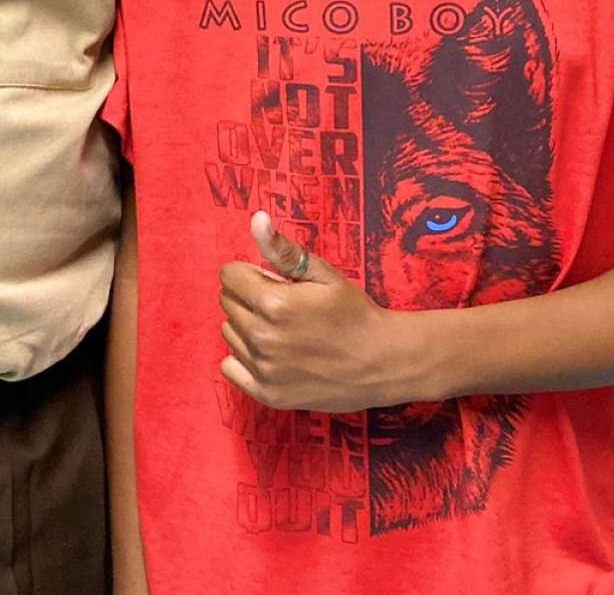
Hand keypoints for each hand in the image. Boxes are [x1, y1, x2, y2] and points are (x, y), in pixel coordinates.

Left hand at [218, 212, 409, 411]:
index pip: (229, 276)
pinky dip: (245, 359)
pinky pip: (231, 368)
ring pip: (230, 334)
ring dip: (248, 327)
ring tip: (283, 330)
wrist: (385, 362)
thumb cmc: (354, 312)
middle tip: (284, 306)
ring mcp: (264, 370)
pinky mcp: (269, 394)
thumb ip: (282, 249)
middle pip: (228, 303)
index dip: (251, 273)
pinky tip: (272, 355)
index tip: (275, 282)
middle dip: (249, 297)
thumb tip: (255, 219)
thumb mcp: (323, 274)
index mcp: (272, 303)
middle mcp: (262, 338)